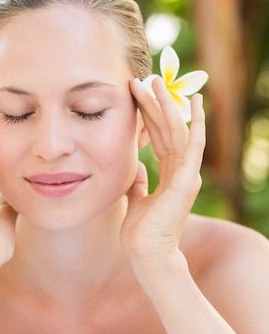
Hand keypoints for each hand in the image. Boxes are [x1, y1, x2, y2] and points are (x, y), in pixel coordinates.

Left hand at [121, 76, 204, 265]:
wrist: (146, 254)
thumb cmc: (141, 232)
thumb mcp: (136, 199)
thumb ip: (139, 183)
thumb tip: (136, 168)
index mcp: (170, 175)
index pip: (159, 137)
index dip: (149, 116)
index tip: (137, 95)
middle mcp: (181, 171)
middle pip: (168, 129)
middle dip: (157, 104)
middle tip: (146, 79)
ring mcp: (186, 175)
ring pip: (177, 132)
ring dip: (168, 107)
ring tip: (157, 82)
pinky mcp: (187, 180)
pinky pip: (193, 147)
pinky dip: (196, 125)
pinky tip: (196, 105)